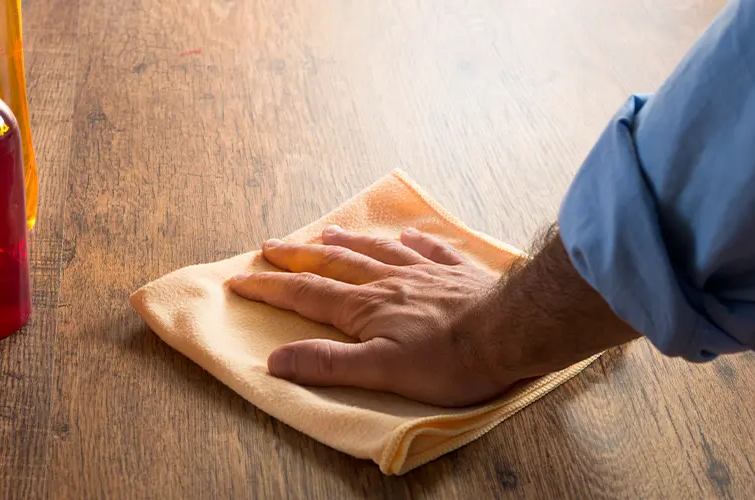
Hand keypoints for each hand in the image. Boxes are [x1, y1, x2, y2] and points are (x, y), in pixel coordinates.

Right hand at [228, 225, 515, 406]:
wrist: (514, 332)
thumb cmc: (450, 360)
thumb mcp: (381, 371)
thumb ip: (328, 364)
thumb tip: (275, 360)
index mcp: (366, 308)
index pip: (307, 295)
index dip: (271, 288)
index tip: (239, 280)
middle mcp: (389, 283)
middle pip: (335, 264)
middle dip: (299, 256)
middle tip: (270, 245)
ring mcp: (425, 274)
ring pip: (377, 252)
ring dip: (348, 243)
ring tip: (327, 233)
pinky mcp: (459, 274)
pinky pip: (432, 251)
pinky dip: (416, 242)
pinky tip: (410, 235)